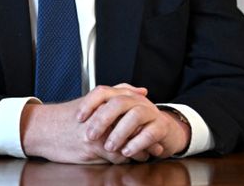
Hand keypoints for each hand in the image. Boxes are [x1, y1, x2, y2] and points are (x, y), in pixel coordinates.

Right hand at [19, 85, 149, 163]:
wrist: (43, 129)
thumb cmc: (66, 116)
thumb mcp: (91, 100)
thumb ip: (117, 91)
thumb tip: (142, 90)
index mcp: (103, 100)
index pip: (132, 108)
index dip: (146, 119)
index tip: (155, 126)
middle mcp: (102, 115)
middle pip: (132, 126)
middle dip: (146, 137)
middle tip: (157, 145)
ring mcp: (98, 132)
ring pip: (126, 142)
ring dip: (139, 150)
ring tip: (147, 154)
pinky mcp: (92, 147)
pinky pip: (115, 154)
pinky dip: (125, 158)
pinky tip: (130, 160)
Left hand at [76, 84, 190, 160]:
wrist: (165, 130)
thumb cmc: (136, 124)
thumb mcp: (117, 117)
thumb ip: (101, 113)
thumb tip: (78, 115)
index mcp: (123, 95)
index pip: (103, 91)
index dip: (89, 103)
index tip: (79, 118)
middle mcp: (136, 100)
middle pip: (118, 102)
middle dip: (102, 119)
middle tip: (91, 136)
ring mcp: (150, 112)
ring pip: (135, 115)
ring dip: (120, 132)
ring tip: (110, 147)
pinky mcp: (161, 126)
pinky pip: (150, 132)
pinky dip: (137, 143)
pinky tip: (127, 152)